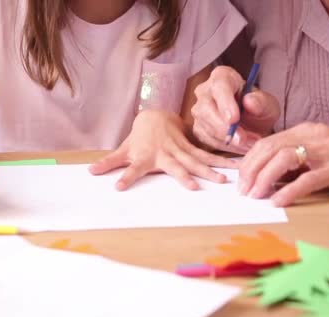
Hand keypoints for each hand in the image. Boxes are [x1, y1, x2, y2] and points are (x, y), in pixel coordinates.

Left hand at [89, 110, 237, 189]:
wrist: (156, 116)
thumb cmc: (139, 137)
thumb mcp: (124, 149)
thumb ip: (109, 162)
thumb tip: (90, 172)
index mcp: (145, 157)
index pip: (132, 169)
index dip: (126, 178)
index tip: (118, 187)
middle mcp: (165, 154)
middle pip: (176, 168)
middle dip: (186, 177)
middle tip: (195, 188)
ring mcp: (180, 150)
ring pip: (197, 161)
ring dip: (210, 171)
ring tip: (224, 181)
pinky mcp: (191, 147)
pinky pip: (208, 156)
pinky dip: (222, 161)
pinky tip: (238, 166)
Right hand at [191, 66, 279, 153]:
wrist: (254, 124)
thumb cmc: (259, 108)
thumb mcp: (268, 104)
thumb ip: (261, 102)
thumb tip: (249, 102)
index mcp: (222, 77)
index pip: (219, 86)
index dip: (225, 103)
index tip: (234, 119)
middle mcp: (205, 91)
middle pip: (205, 109)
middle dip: (223, 127)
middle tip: (242, 139)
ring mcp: (199, 111)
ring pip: (206, 128)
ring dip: (228, 140)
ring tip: (250, 143)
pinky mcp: (199, 129)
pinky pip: (207, 141)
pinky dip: (225, 147)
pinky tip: (241, 146)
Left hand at [238, 123, 328, 206]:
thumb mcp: (318, 152)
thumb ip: (295, 160)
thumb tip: (266, 178)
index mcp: (304, 131)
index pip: (266, 143)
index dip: (248, 161)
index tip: (239, 180)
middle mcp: (311, 137)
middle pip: (269, 149)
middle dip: (250, 171)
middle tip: (242, 191)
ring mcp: (325, 152)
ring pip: (283, 160)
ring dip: (264, 179)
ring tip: (254, 195)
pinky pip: (307, 180)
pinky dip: (289, 191)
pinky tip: (277, 201)